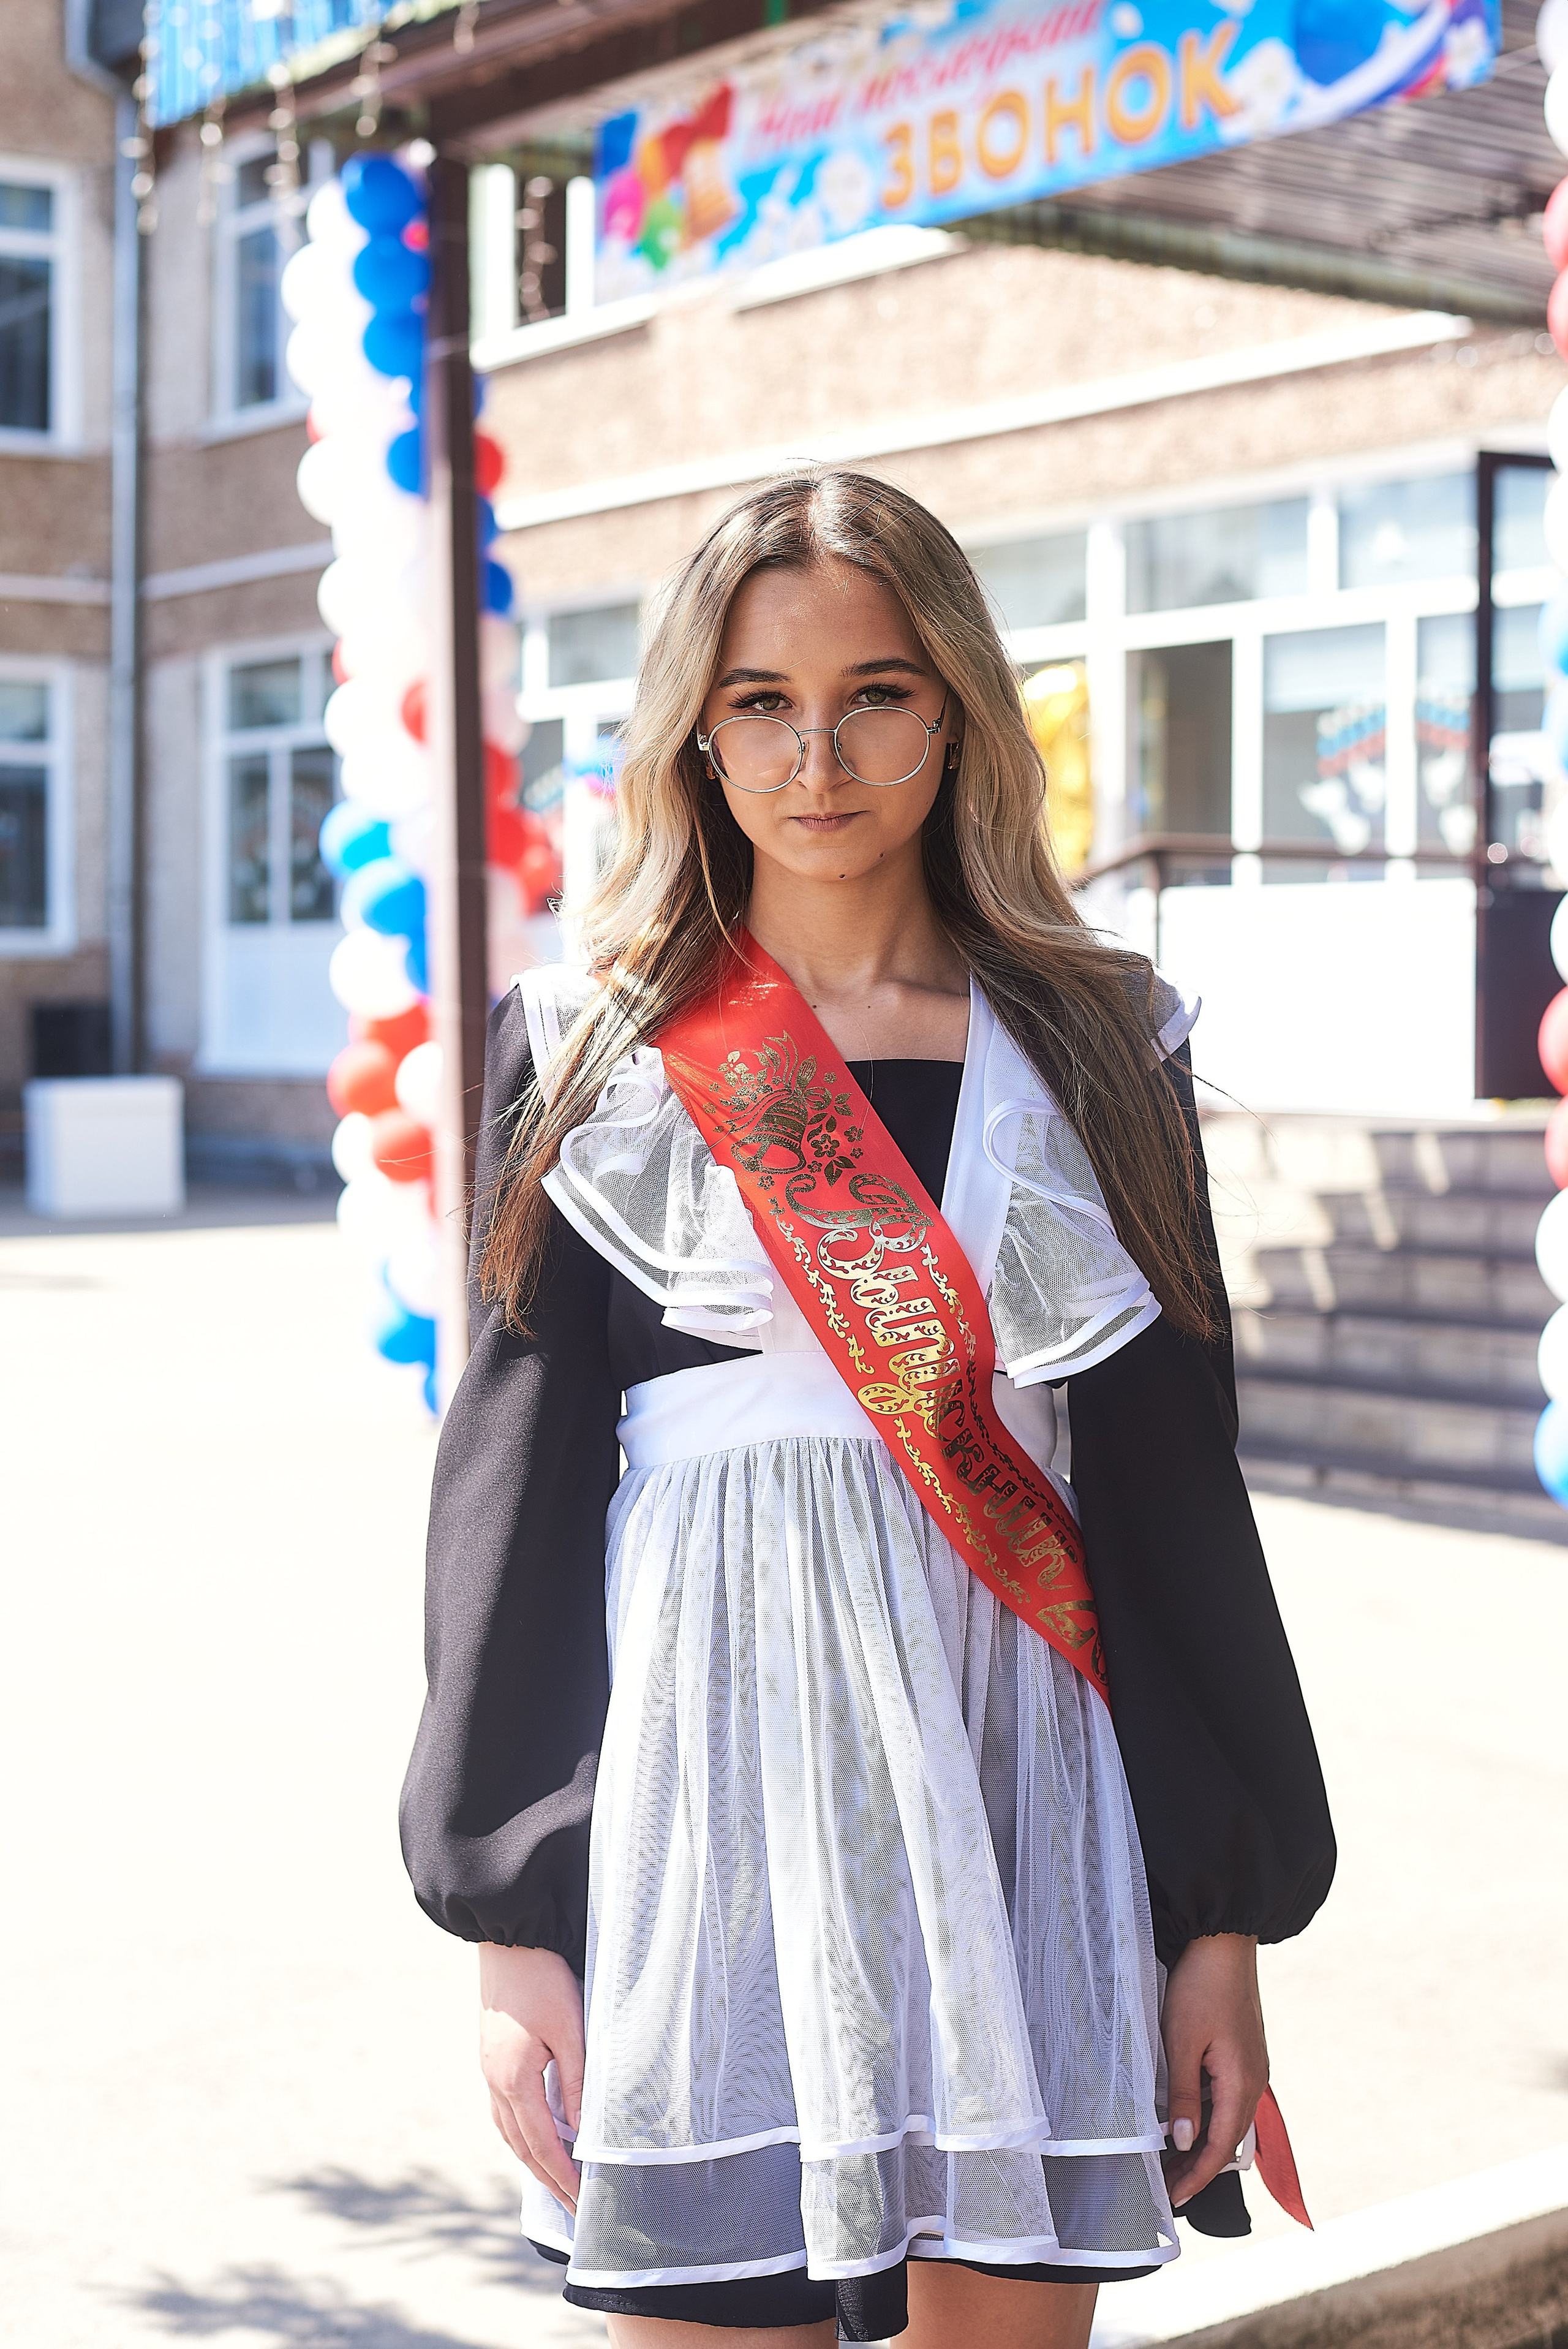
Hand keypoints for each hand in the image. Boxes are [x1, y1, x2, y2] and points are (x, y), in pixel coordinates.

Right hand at [479, 1943, 585, 2211]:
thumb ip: (576, 2082)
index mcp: (514, 2079)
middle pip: (521, 2147)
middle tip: (575, 2207)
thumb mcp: (570, 2029)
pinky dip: (521, 2134)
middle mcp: (495, 2081)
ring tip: (558, 2183)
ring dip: (533, 2160)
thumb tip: (582, 2131)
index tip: (585, 2202)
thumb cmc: (543, 1980)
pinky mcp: (491, 2058)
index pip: (541, 2144)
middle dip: (549, 2179)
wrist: (508, 1941)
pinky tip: (536, 2137)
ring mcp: (488, 2070)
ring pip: (509, 2131)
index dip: (564, 2177)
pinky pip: (504, 2111)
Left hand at [1160, 1933, 1267, 2209]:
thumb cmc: (1200, 1986)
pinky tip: (1184, 2120)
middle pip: (1227, 2139)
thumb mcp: (1181, 2041)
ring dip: (1202, 2143)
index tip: (1172, 2198)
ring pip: (1227, 2119)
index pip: (1220, 2147)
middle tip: (1164, 2185)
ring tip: (1169, 2160)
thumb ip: (1181, 2095)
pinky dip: (1207, 2118)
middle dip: (1197, 2167)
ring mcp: (1251, 2066)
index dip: (1196, 2176)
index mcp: (1242, 2083)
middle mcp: (1253, 2080)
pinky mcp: (1243, 2052)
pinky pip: (1227, 2098)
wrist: (1223, 1941)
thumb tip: (1181, 2141)